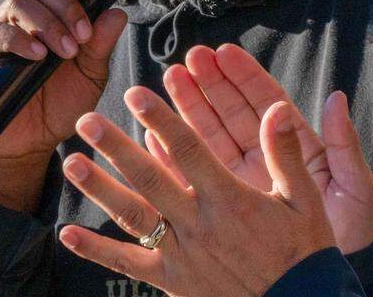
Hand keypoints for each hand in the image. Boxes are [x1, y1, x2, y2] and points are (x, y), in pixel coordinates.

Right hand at [0, 0, 125, 210]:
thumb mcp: (91, 73)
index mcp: (53, 10)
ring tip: (66, 51)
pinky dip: (19, 38)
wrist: (34, 140)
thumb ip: (102, 43)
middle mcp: (27, 14)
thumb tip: (117, 12)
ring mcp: (5, 31)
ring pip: (18, 1)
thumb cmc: (63, 101)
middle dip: (66, 2)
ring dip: (48, 22)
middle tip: (83, 35)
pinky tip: (39, 55)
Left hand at [59, 87, 333, 296]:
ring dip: (99, 189)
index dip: (161, 119)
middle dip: (116, 146)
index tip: (138, 94)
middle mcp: (198, 222)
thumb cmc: (304, 250)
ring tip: (71, 163)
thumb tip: (277, 109)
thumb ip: (285, 152)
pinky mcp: (171, 279)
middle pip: (149, 177)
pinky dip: (96, 249)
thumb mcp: (304, 198)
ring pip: (132, 215)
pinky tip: (67, 234)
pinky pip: (128, 263)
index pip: (188, 149)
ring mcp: (181, 252)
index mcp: (230, 198)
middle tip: (87, 120)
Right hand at [150, 44, 372, 254]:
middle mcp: (265, 160)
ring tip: (163, 83)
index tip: (224, 52)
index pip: (266, 103)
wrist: (324, 280)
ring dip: (185, 114)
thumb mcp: (354, 187)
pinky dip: (171, 161)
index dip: (245, 77)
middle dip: (210, 85)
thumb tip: (336, 98)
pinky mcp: (222, 209)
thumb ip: (342, 144)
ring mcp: (241, 183)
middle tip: (187, 59)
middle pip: (231, 115)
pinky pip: (191, 181)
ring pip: (208, 141)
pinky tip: (151, 139)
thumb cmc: (349, 231)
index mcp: (296, 149)